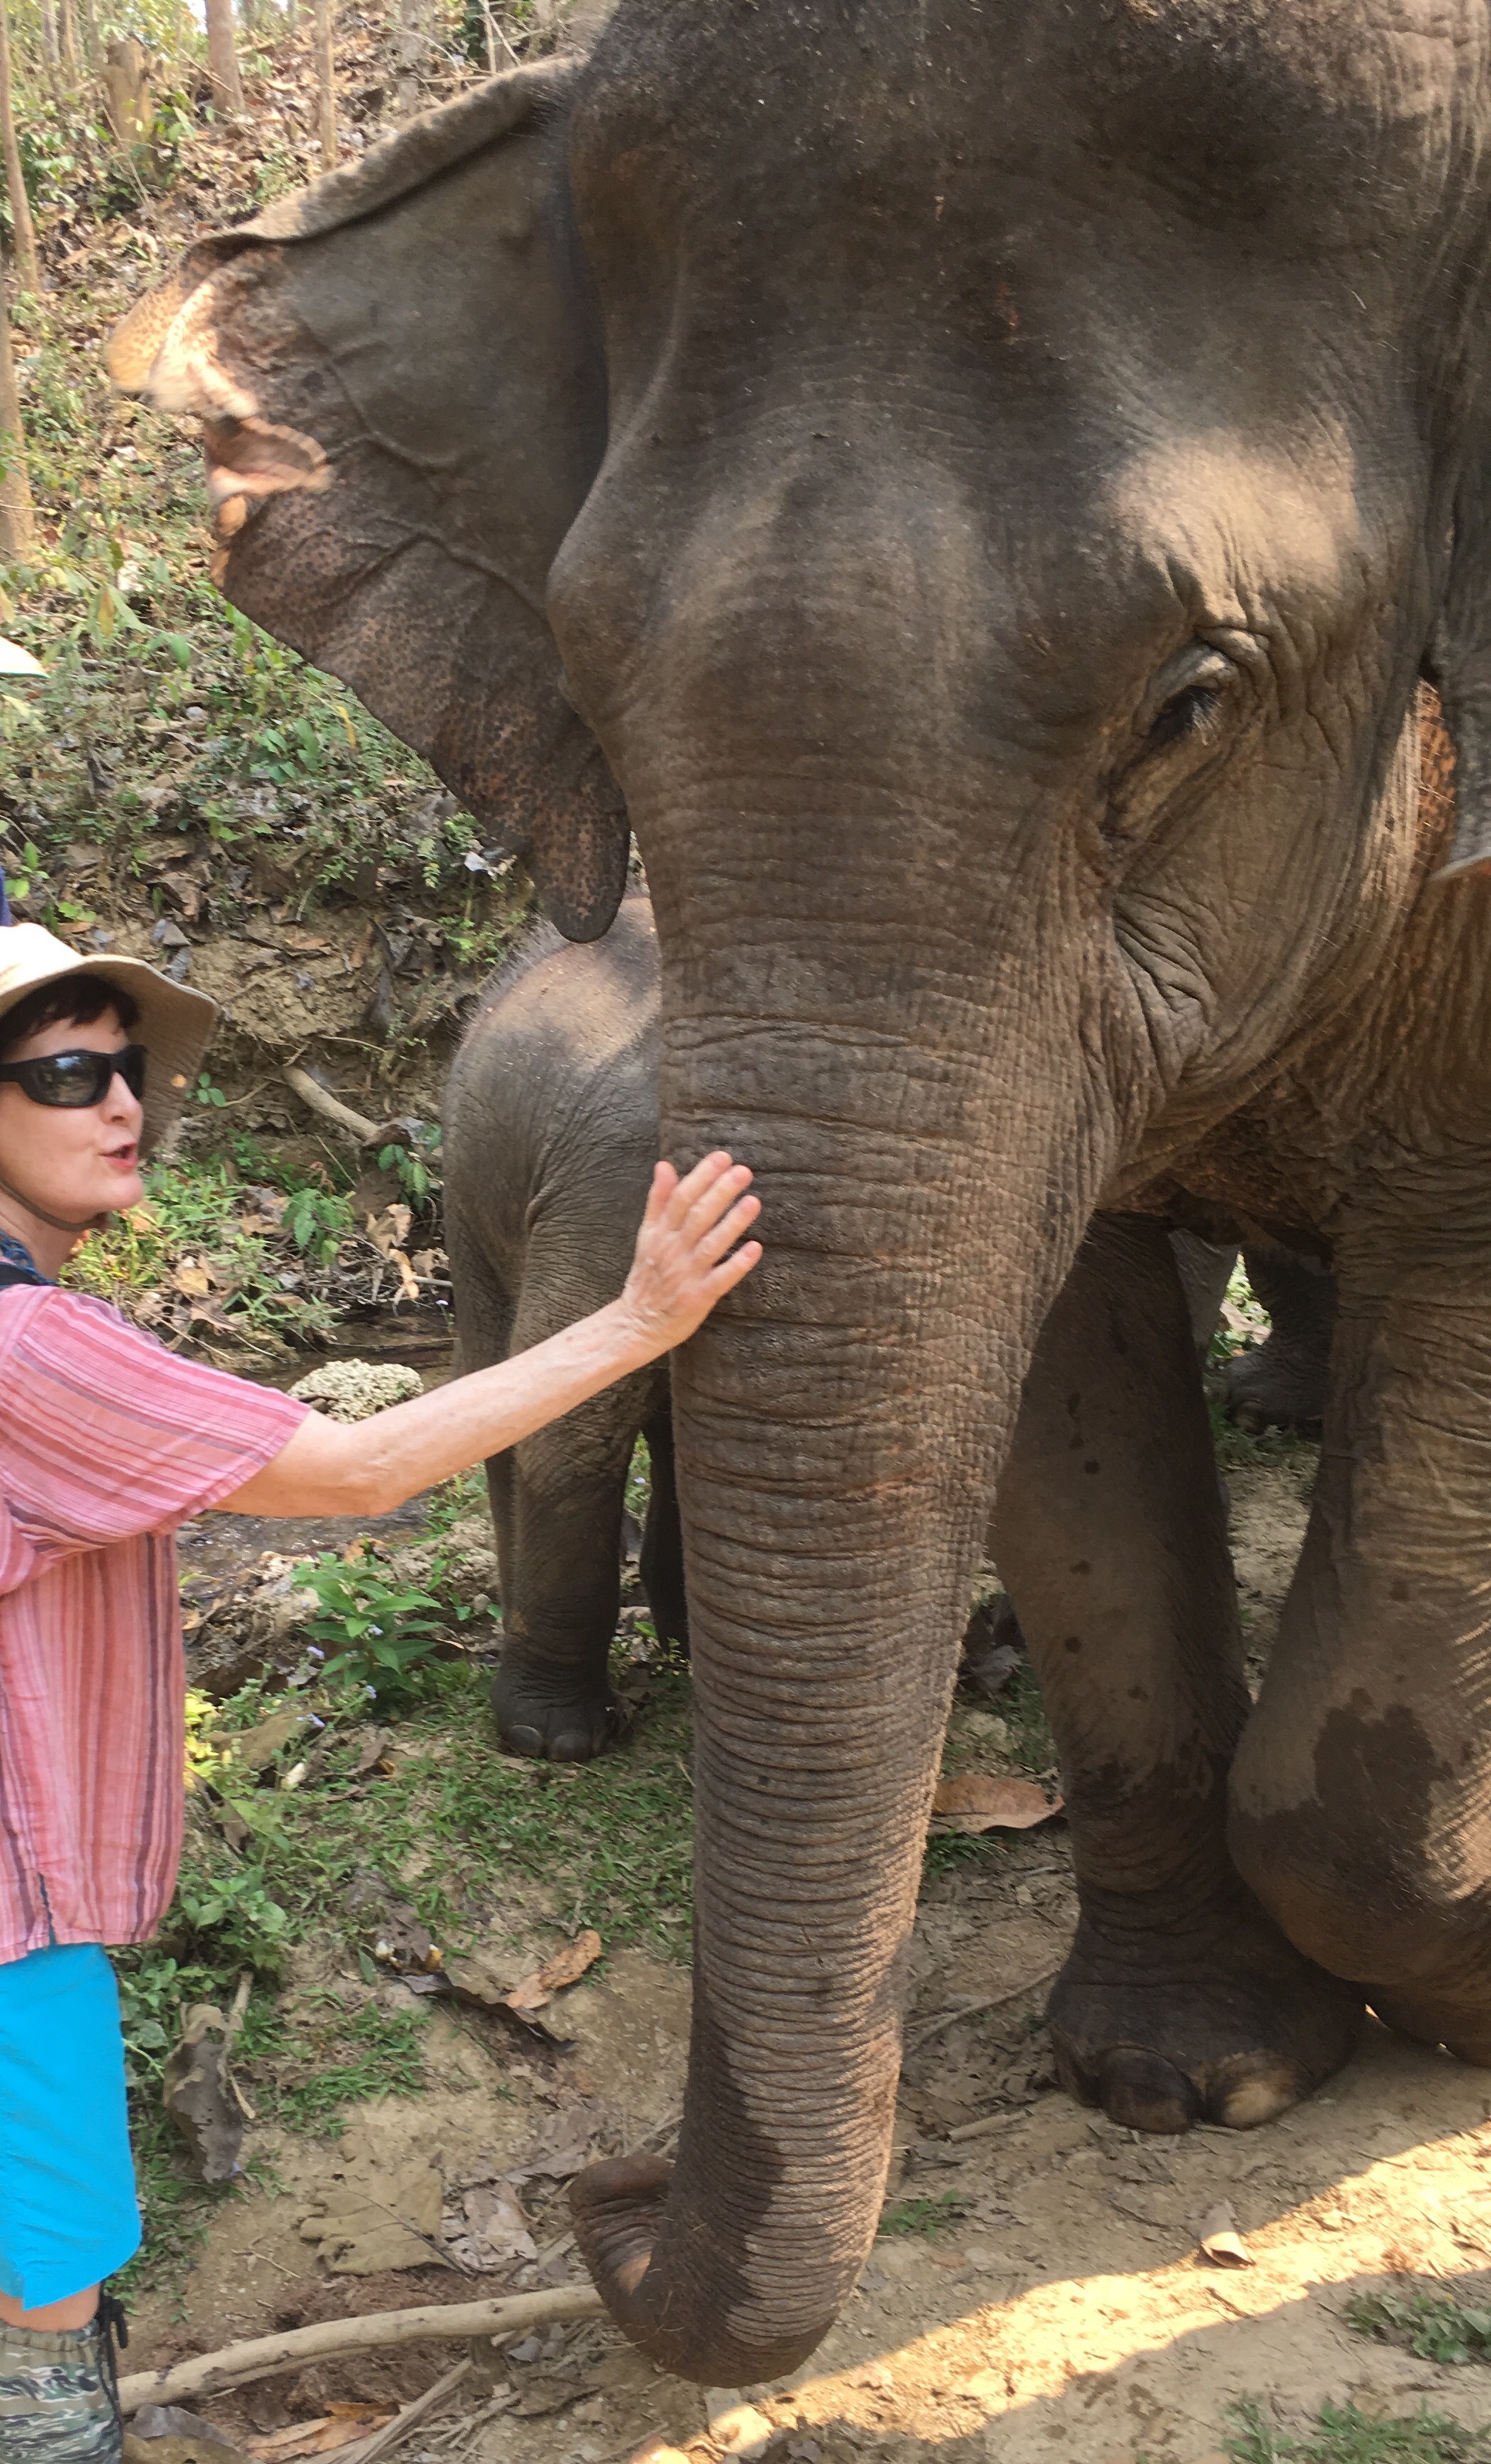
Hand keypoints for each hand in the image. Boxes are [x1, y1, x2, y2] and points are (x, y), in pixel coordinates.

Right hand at [618, 1151, 761, 1354]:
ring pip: (710, 1244)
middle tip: (743, 1171)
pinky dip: (737, 1264)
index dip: (702, 1176)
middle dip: (720, 1192)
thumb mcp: (646, 1235)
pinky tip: (755, 1248)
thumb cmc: (647, 1276)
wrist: (636, 1324)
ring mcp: (686, 1275)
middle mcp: (672, 1251)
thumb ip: (658, 1201)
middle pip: (697, 1216)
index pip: (680, 1198)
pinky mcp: (698, 1298)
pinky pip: (720, 1279)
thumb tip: (664, 1165)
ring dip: (732, 1223)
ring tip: (753, 1201)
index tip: (722, 1157)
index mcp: (659, 1233)